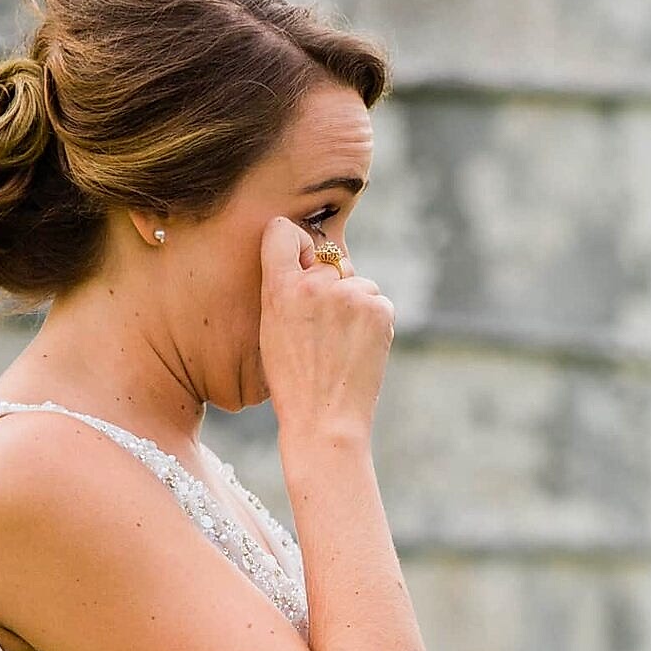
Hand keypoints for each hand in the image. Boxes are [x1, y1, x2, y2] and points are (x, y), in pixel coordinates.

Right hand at [258, 216, 394, 442]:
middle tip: (323, 328)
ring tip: (340, 344)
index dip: (294, 244)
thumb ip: (286, 288)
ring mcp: (350, 294)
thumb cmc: (293, 381)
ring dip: (355, 304)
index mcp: (279, 287)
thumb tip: (312, 259)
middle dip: (331, 284)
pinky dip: (373, 321)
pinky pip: (378, 301)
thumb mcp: (271, 329)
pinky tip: (358, 349)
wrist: (324, 420)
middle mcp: (315, 283)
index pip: (282, 230)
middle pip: (329, 259)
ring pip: (358, 282)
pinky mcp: (379, 308)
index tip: (299, 263)